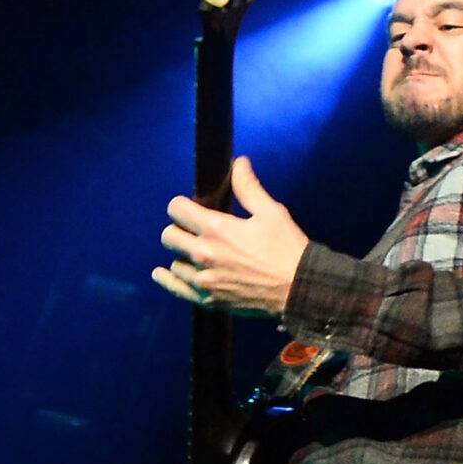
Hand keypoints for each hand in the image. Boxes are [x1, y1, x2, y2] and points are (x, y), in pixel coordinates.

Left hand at [154, 156, 311, 317]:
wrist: (299, 289)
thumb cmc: (288, 249)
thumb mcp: (271, 212)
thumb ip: (248, 188)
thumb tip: (239, 164)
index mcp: (216, 229)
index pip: (176, 209)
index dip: (181, 204)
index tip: (189, 207)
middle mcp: (204, 254)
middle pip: (168, 236)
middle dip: (178, 228)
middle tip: (192, 230)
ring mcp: (204, 280)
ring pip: (174, 263)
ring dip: (182, 255)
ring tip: (197, 254)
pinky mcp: (209, 300)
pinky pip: (176, 288)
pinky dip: (168, 279)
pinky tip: (163, 273)